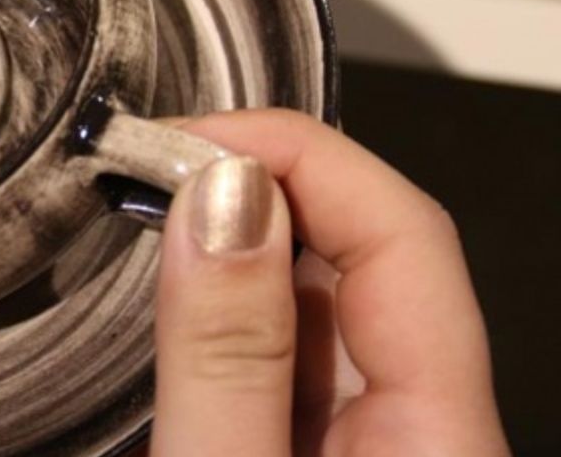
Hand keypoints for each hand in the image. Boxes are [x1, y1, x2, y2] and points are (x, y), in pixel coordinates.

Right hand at [150, 109, 511, 455]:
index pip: (403, 234)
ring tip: (130, 222)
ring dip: (218, 256)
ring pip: (304, 312)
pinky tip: (147, 318)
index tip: (183, 140)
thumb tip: (221, 199)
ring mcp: (361, 449)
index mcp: (436, 440)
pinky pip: (272, 371)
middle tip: (142, 170)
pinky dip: (208, 327)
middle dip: (248, 191)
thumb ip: (228, 361)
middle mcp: (414, 436)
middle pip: (353, 263)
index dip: (296, 154)